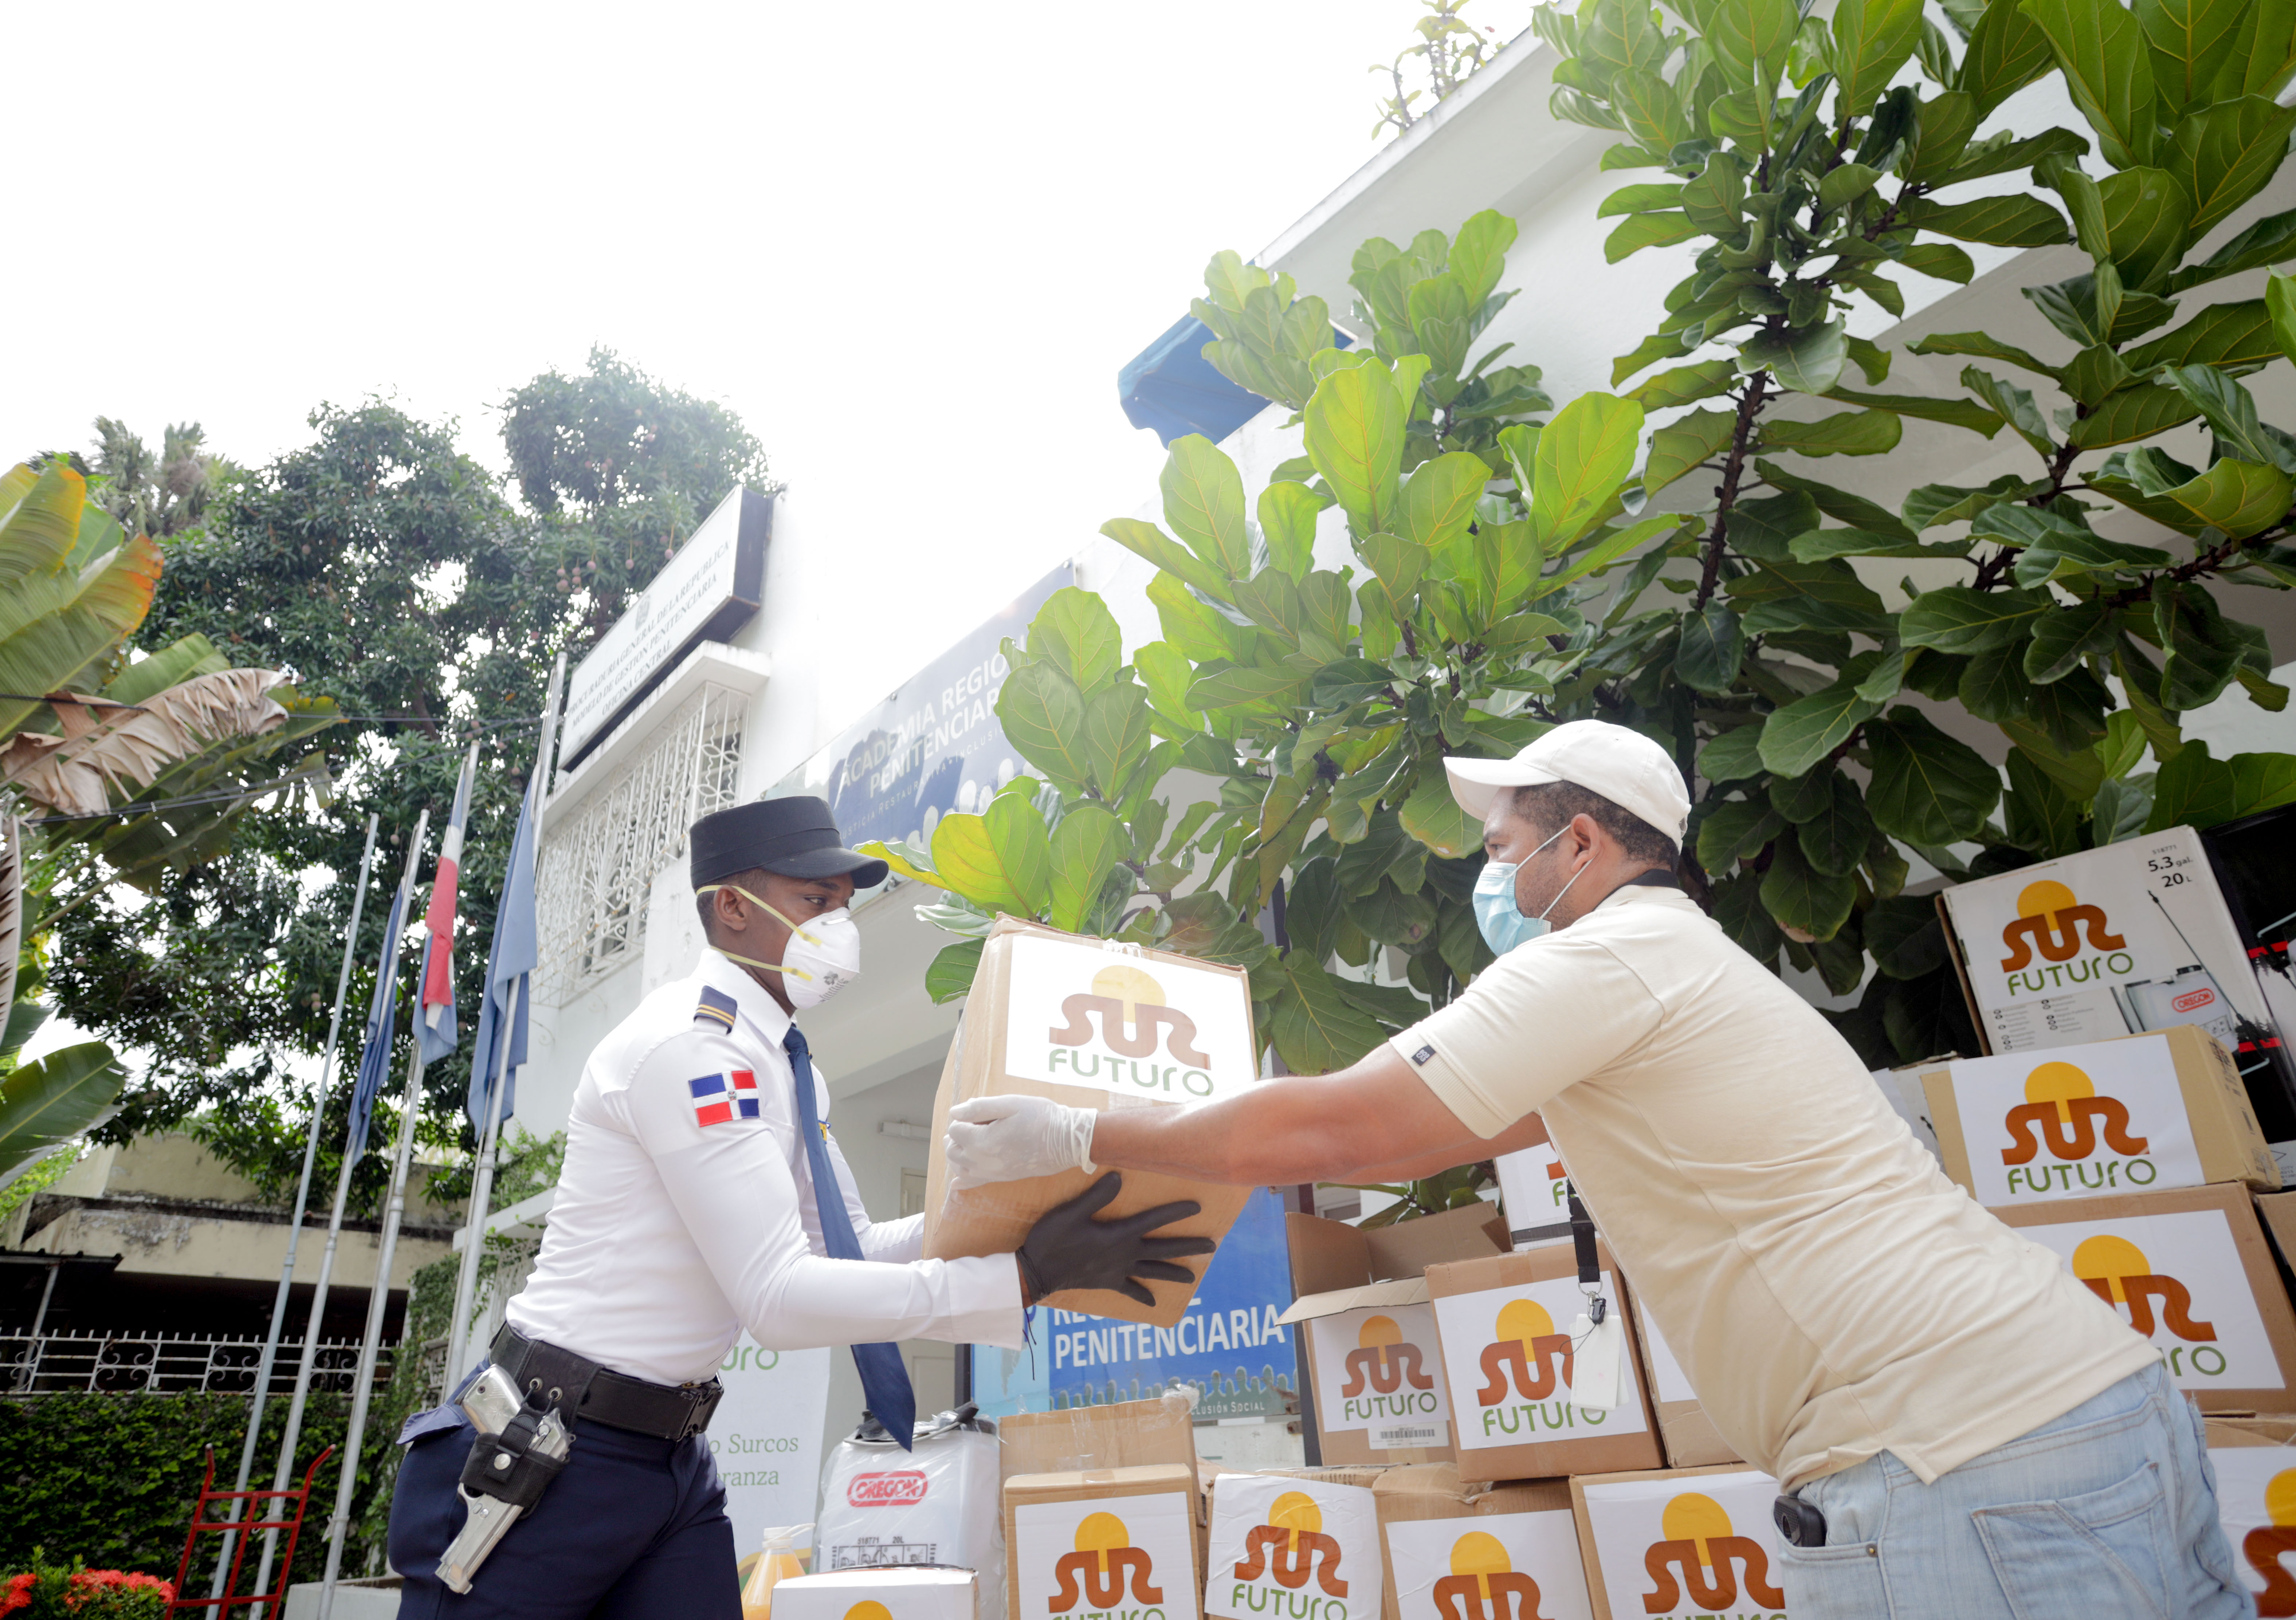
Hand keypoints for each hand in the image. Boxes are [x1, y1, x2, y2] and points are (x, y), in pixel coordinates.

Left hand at [947, 1094, 1095, 1188]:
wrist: (1065, 1142)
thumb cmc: (1040, 1118)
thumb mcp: (1010, 1104)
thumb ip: (979, 1107)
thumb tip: (954, 1113)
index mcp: (981, 1141)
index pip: (955, 1129)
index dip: (964, 1117)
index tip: (981, 1112)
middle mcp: (981, 1162)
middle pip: (952, 1149)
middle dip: (957, 1134)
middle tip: (975, 1122)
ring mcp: (990, 1173)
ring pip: (958, 1166)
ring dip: (958, 1153)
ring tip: (969, 1140)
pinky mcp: (1000, 1178)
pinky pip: (973, 1184)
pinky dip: (961, 1182)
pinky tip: (955, 1183)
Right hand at [1017, 1172, 1217, 1305]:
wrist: (1036, 1272)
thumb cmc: (1052, 1238)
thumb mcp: (1071, 1212)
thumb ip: (1096, 1195)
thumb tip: (1119, 1176)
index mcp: (1118, 1235)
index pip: (1153, 1220)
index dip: (1175, 1212)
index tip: (1198, 1207)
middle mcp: (1124, 1255)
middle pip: (1163, 1249)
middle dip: (1188, 1246)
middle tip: (1212, 1245)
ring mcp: (1117, 1271)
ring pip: (1152, 1271)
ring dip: (1173, 1272)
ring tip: (1193, 1277)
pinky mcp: (1106, 1283)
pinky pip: (1129, 1290)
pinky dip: (1142, 1295)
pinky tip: (1154, 1303)